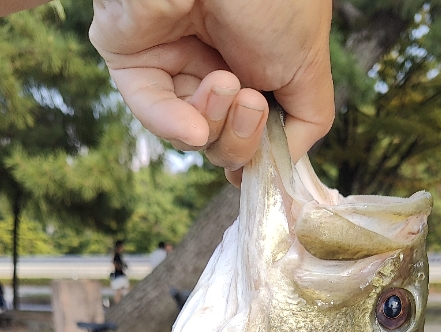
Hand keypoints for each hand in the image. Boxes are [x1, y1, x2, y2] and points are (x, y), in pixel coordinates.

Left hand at [90, 0, 333, 179]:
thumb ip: (305, 123)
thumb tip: (279, 167)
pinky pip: (150, 109)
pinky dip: (173, 127)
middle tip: (250, 101)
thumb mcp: (308, 64)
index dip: (260, 150)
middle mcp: (213, 60)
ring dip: (213, 123)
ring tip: (226, 83)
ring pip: (190, 132)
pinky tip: (193, 127)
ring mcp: (171, 58)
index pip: (253, 130)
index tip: (272, 156)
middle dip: (240, 138)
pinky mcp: (132, 55)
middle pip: (222, 140)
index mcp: (256, 60)